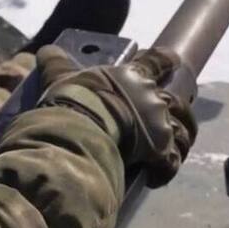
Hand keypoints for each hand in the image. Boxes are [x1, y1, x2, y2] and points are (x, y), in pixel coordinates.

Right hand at [34, 46, 196, 186]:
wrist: (81, 130)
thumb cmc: (74, 99)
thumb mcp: (61, 77)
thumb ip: (56, 64)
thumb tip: (45, 50)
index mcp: (133, 75)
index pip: (156, 61)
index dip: (165, 61)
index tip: (173, 60)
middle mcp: (153, 98)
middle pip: (178, 102)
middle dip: (178, 110)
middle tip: (174, 118)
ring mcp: (161, 126)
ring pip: (183, 134)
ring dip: (179, 143)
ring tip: (171, 152)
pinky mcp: (161, 153)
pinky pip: (170, 164)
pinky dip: (164, 171)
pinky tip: (154, 177)